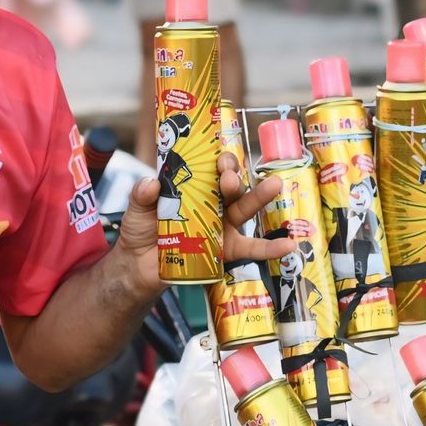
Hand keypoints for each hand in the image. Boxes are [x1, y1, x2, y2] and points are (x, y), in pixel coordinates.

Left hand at [113, 152, 296, 297]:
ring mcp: (221, 226)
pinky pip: (251, 249)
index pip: (211, 169)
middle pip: (230, 186)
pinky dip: (270, 248)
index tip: (219, 159)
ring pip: (244, 209)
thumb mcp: (136, 209)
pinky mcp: (225, 250)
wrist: (138, 267)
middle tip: (229, 177)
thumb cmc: (141, 232)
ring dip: (259, 197)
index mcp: (194, 188)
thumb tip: (151, 182)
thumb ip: (141, 194)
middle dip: (234, 177)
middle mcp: (212, 203)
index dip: (218, 161)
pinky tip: (288, 244)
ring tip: (274, 186)